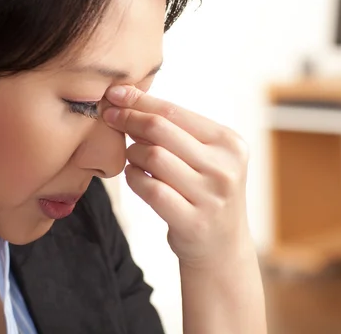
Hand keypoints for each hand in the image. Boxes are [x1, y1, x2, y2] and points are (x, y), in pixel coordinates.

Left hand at [103, 85, 252, 268]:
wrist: (222, 247)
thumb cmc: (204, 192)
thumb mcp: (205, 157)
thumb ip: (175, 130)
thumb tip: (128, 97)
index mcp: (230, 143)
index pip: (174, 112)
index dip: (139, 101)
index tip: (114, 93)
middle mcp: (225, 168)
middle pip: (161, 130)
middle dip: (129, 119)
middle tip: (109, 116)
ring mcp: (210, 196)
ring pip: (152, 157)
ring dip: (133, 153)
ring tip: (134, 157)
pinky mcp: (193, 221)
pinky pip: (149, 189)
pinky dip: (134, 178)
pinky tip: (135, 176)